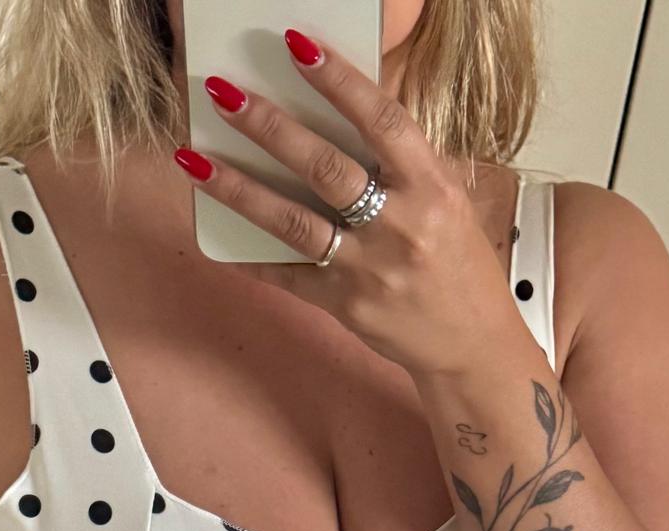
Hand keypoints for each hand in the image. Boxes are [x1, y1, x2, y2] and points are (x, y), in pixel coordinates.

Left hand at [175, 26, 512, 377]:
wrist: (474, 346)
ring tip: (195, 160)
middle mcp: (399, 225)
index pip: (381, 121)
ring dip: (239, 189)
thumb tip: (341, 121)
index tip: (297, 46)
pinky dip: (251, 260)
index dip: (339, 81)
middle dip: (268, 126)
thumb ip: (402, 166)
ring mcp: (368, 269)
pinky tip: (217, 243)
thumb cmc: (459, 267)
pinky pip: (288, 276)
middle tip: (223, 93)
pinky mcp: (346, 306)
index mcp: (430, 188)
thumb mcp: (447, 203)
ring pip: (293, 221)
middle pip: (324, 167)